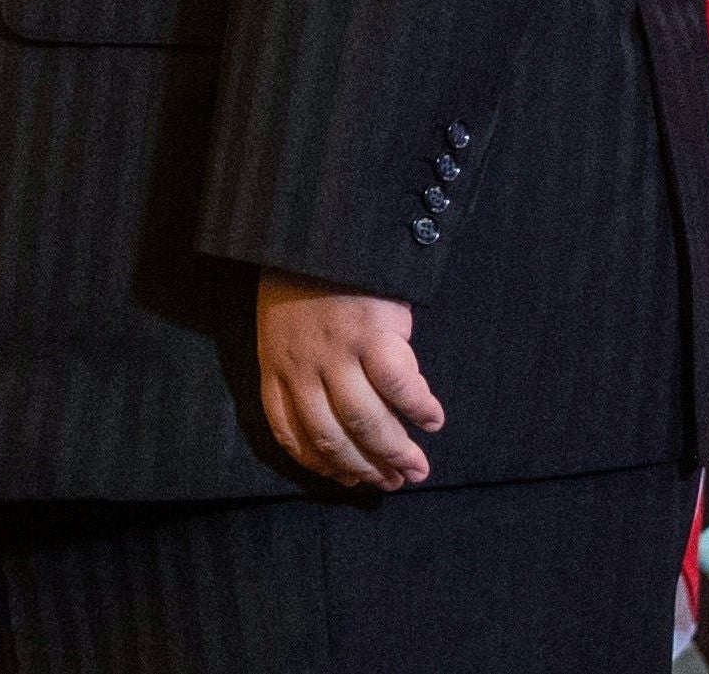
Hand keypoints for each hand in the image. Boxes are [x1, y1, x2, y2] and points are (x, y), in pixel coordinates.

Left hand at [256, 271, 443, 489]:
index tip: (347, 480)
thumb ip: (297, 363)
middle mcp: (303, 366)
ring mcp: (338, 352)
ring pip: (366, 421)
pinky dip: (418, 408)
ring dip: (394, 452)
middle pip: (333, 436)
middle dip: (365, 468)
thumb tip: (335, 412)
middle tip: (393, 482)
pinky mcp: (373, 333)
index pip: (291, 432)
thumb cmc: (303, 270)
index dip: (322, 463)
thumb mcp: (281, 322)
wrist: (318, 225)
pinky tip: (432, 419)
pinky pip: (399, 386)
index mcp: (276, 364)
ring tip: (417, 468)